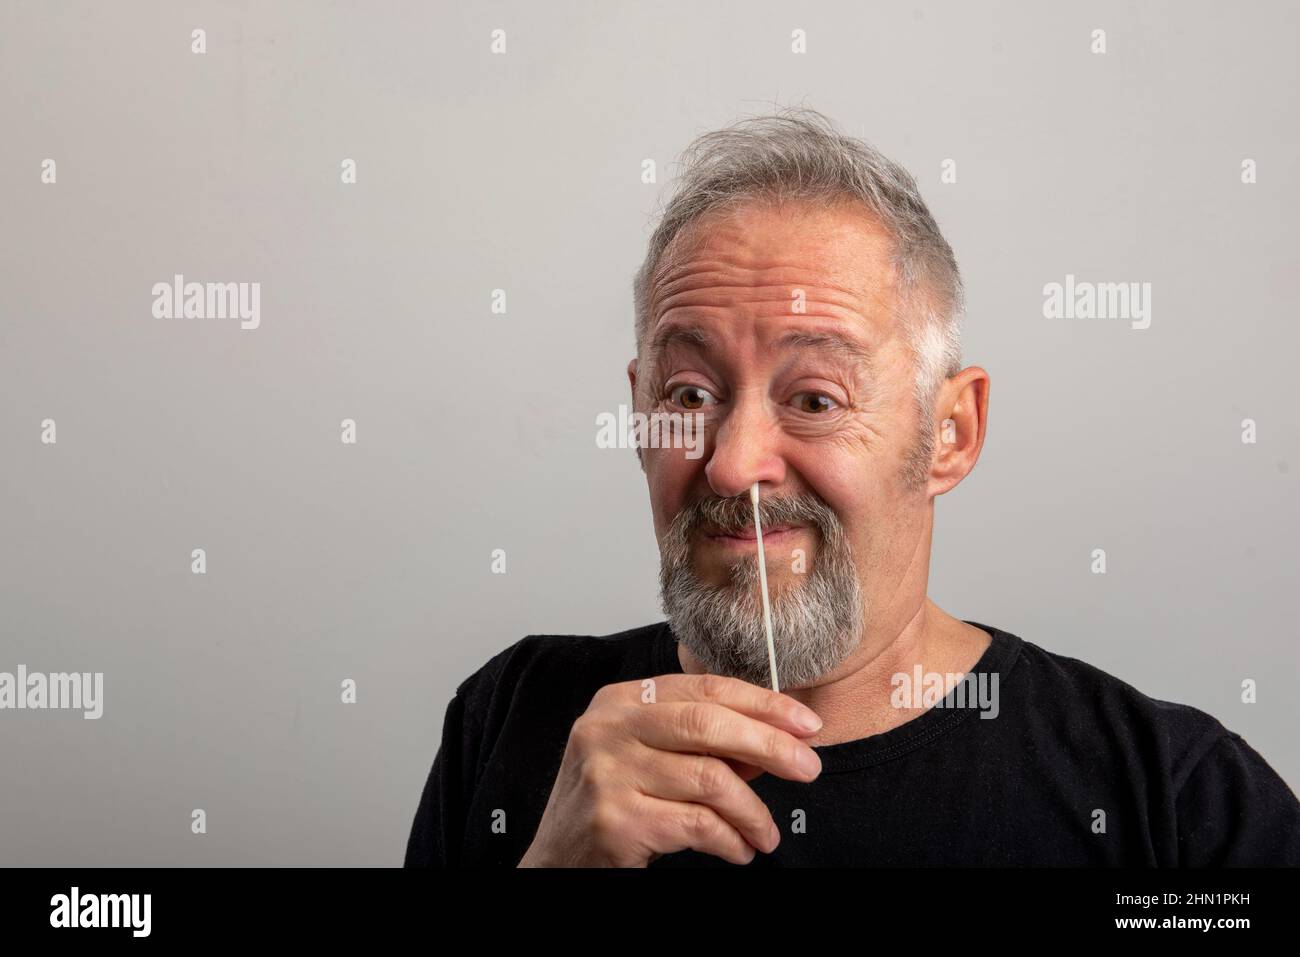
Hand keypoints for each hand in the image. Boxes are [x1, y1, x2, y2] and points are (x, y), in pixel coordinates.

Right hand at [517, 672, 822, 866]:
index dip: (763, 704)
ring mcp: (608, 773)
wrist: (556, 861)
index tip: (806, 723)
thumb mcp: (647, 757)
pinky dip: (730, 841)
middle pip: (708, 724)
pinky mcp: (616, 820)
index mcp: (620, 700)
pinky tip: (738, 850)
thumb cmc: (611, 804)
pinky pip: (698, 825)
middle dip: (770, 745)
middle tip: (808, 768)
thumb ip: (702, 743)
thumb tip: (776, 738)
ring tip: (766, 834)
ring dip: (754, 812)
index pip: (704, 688)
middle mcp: (609, 729)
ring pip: (710, 780)